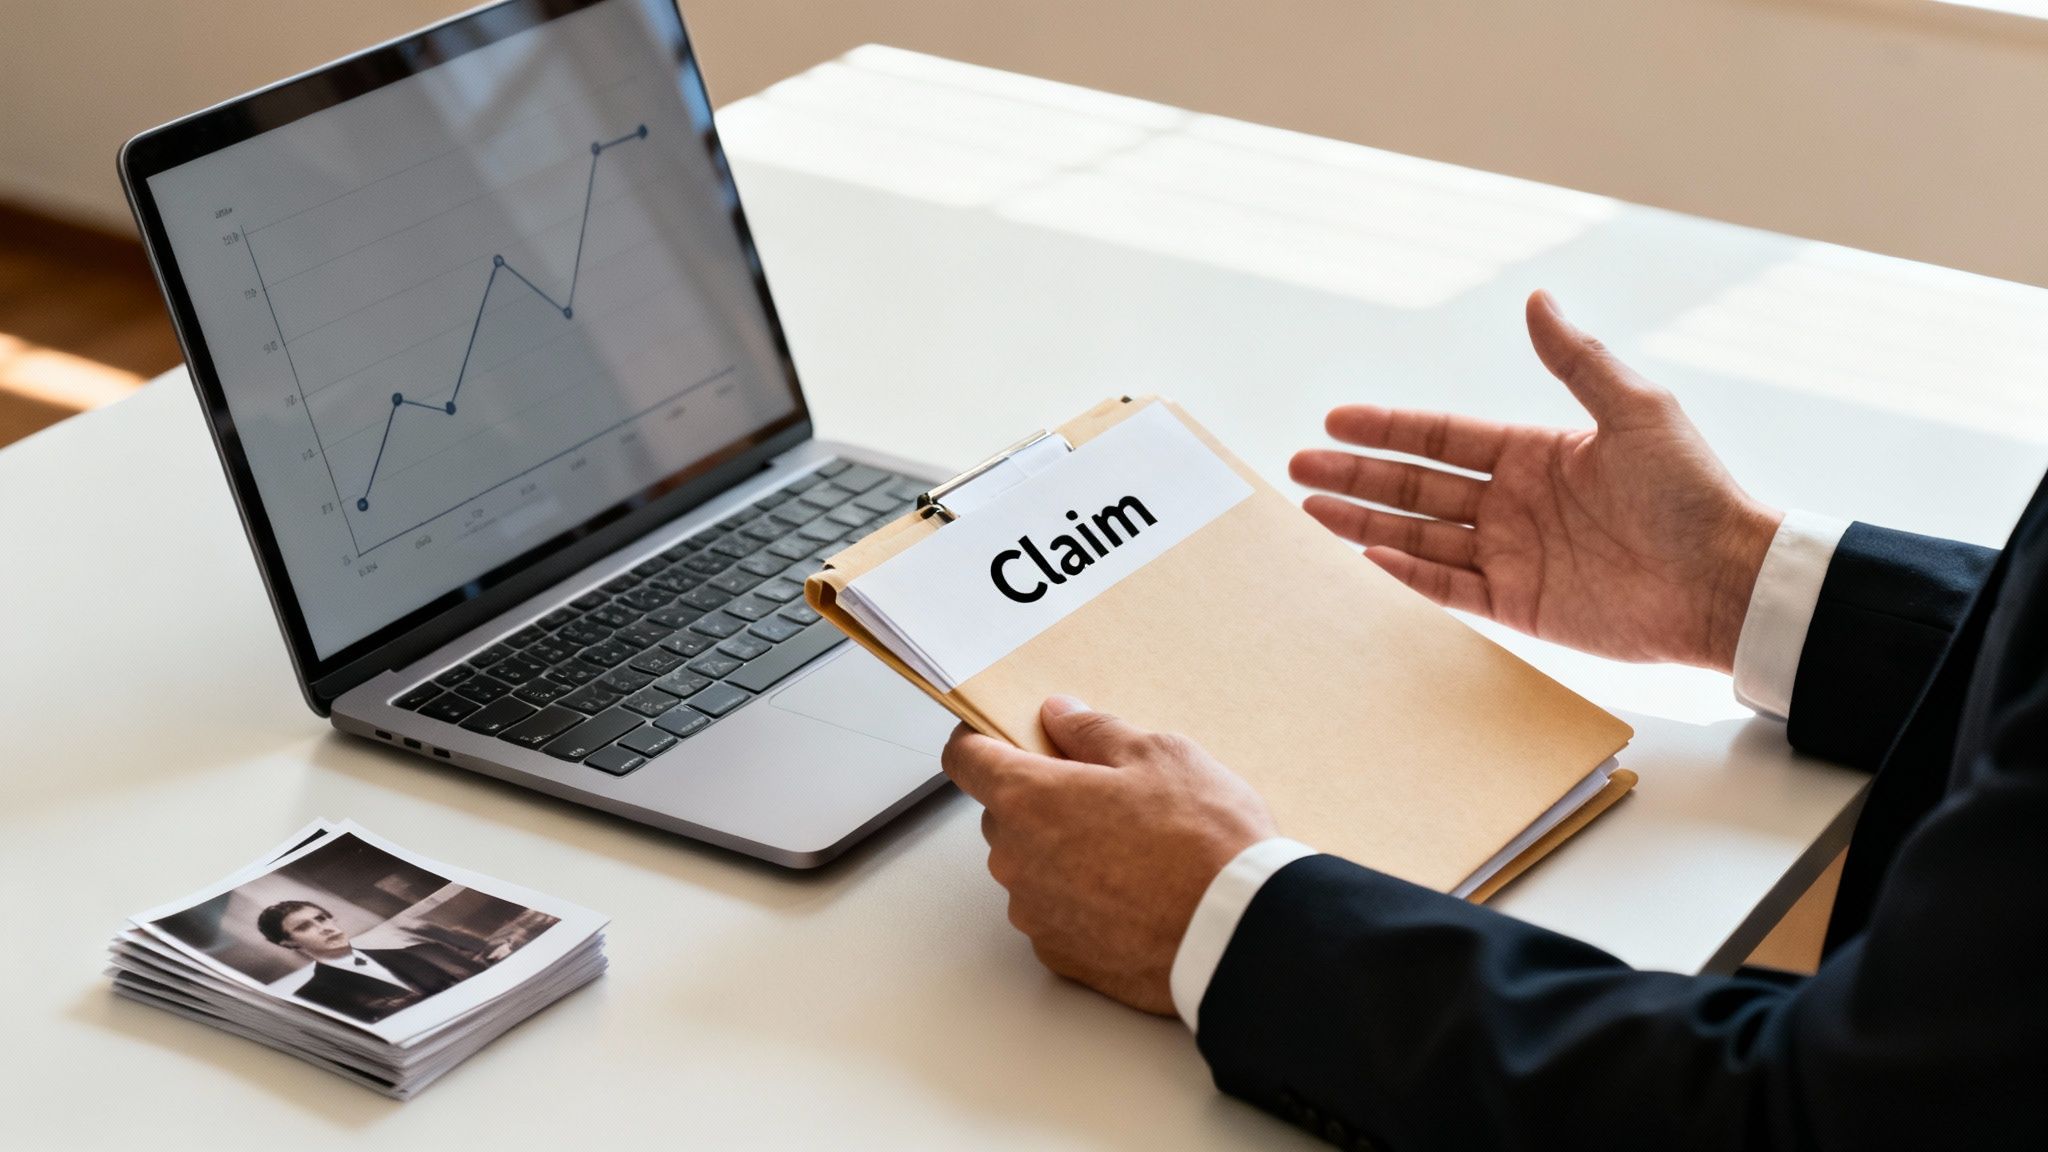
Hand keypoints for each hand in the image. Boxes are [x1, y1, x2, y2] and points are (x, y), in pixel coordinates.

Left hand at [940, 697, 1276, 1015]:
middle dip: (1040, 798)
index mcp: (1029, 798)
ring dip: (1060, 851)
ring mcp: (1034, 912)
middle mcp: (1016, 859)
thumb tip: (1062, 717)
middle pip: (1003, 814)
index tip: (996, 736)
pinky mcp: (1060, 954)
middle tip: (1100, 793)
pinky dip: (1079, 898)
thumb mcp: (1159, 755)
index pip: (965, 759)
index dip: (979, 740)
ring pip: (1029, 865)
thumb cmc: (1204, 842)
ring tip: (1129, 849)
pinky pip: (1053, 911)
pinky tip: (1131, 892)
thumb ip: (1095, 731)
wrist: (1240, 933)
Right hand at [1289, 290, 1781, 672]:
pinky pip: (1448, 591)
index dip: (1387, 429)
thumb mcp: (1635, 410)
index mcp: (1535, 453)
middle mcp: (1514, 504)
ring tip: (1309, 513)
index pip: (1442, 437)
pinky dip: (1405, 577)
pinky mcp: (1520, 606)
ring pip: (1419, 537)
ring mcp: (1512, 556)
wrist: (1724, 581)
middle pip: (1416, 487)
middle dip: (1356, 477)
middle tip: (1298, 469)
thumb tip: (1536, 300)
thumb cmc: (1692, 491)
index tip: (1335, 422)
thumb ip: (1577, 359)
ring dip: (1364, 525)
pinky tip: (1365, 559)